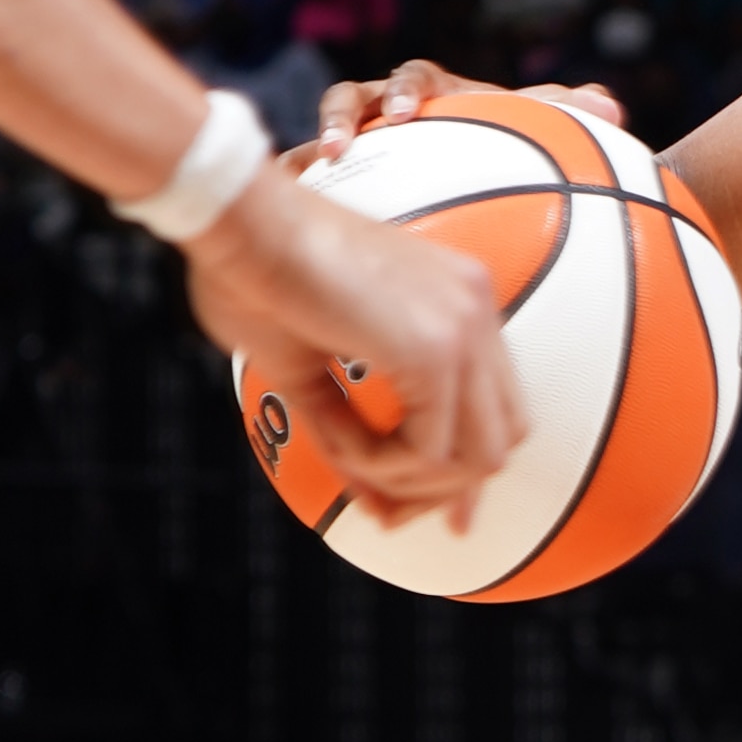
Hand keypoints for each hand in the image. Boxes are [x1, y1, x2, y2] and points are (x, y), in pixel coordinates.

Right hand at [188, 151, 522, 526]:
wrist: (238, 223)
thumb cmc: (256, 279)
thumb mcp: (308, 373)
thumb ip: (351, 435)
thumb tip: (377, 509)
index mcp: (457, 302)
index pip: (498, 405)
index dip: (470, 469)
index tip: (447, 517)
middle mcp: (475, 309)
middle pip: (503, 437)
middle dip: (447, 491)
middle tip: (391, 515)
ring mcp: (465, 326)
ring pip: (477, 456)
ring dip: (408, 480)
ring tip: (349, 460)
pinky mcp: (435, 348)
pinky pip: (429, 450)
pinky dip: (383, 464)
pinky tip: (345, 443)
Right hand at [302, 56, 630, 163]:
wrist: (482, 184)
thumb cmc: (507, 152)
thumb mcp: (535, 136)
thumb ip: (571, 115)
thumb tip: (611, 105)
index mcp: (432, 96)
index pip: (413, 79)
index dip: (402, 91)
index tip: (402, 114)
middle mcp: (387, 115)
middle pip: (352, 99)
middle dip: (342, 116)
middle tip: (343, 144)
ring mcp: (361, 146)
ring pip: (322, 139)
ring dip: (315, 153)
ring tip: (316, 177)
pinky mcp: (338, 181)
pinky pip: (312, 183)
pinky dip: (302, 192)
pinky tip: (300, 225)